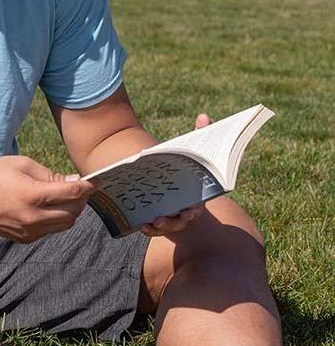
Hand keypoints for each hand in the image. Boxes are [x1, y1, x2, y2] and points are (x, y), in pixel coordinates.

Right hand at [0, 155, 94, 242]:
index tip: (95, 181)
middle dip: (82, 199)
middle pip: (73, 212)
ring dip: (72, 210)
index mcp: (32, 195)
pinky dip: (57, 218)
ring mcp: (29, 231)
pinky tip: (51, 206)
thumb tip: (74, 181)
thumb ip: (50, 174)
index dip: (87, 186)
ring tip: (68, 196)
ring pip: (65, 224)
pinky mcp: (25, 238)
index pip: (72, 194)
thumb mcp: (22, 164)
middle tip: (82, 187)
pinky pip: (51, 230)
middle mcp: (33, 217)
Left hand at [140, 112, 211, 236]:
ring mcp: (173, 217)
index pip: (200, 203)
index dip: (196, 209)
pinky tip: (142, 225)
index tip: (193, 210)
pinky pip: (156, 229)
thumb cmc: (183, 168)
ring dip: (163, 226)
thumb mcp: (190, 152)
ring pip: (170, 225)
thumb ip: (199, 136)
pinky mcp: (159, 220)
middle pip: (185, 218)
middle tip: (169, 217)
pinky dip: (150, 229)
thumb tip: (203, 116)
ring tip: (153, 221)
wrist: (169, 185)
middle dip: (180, 219)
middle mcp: (187, 210)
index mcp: (197, 196)